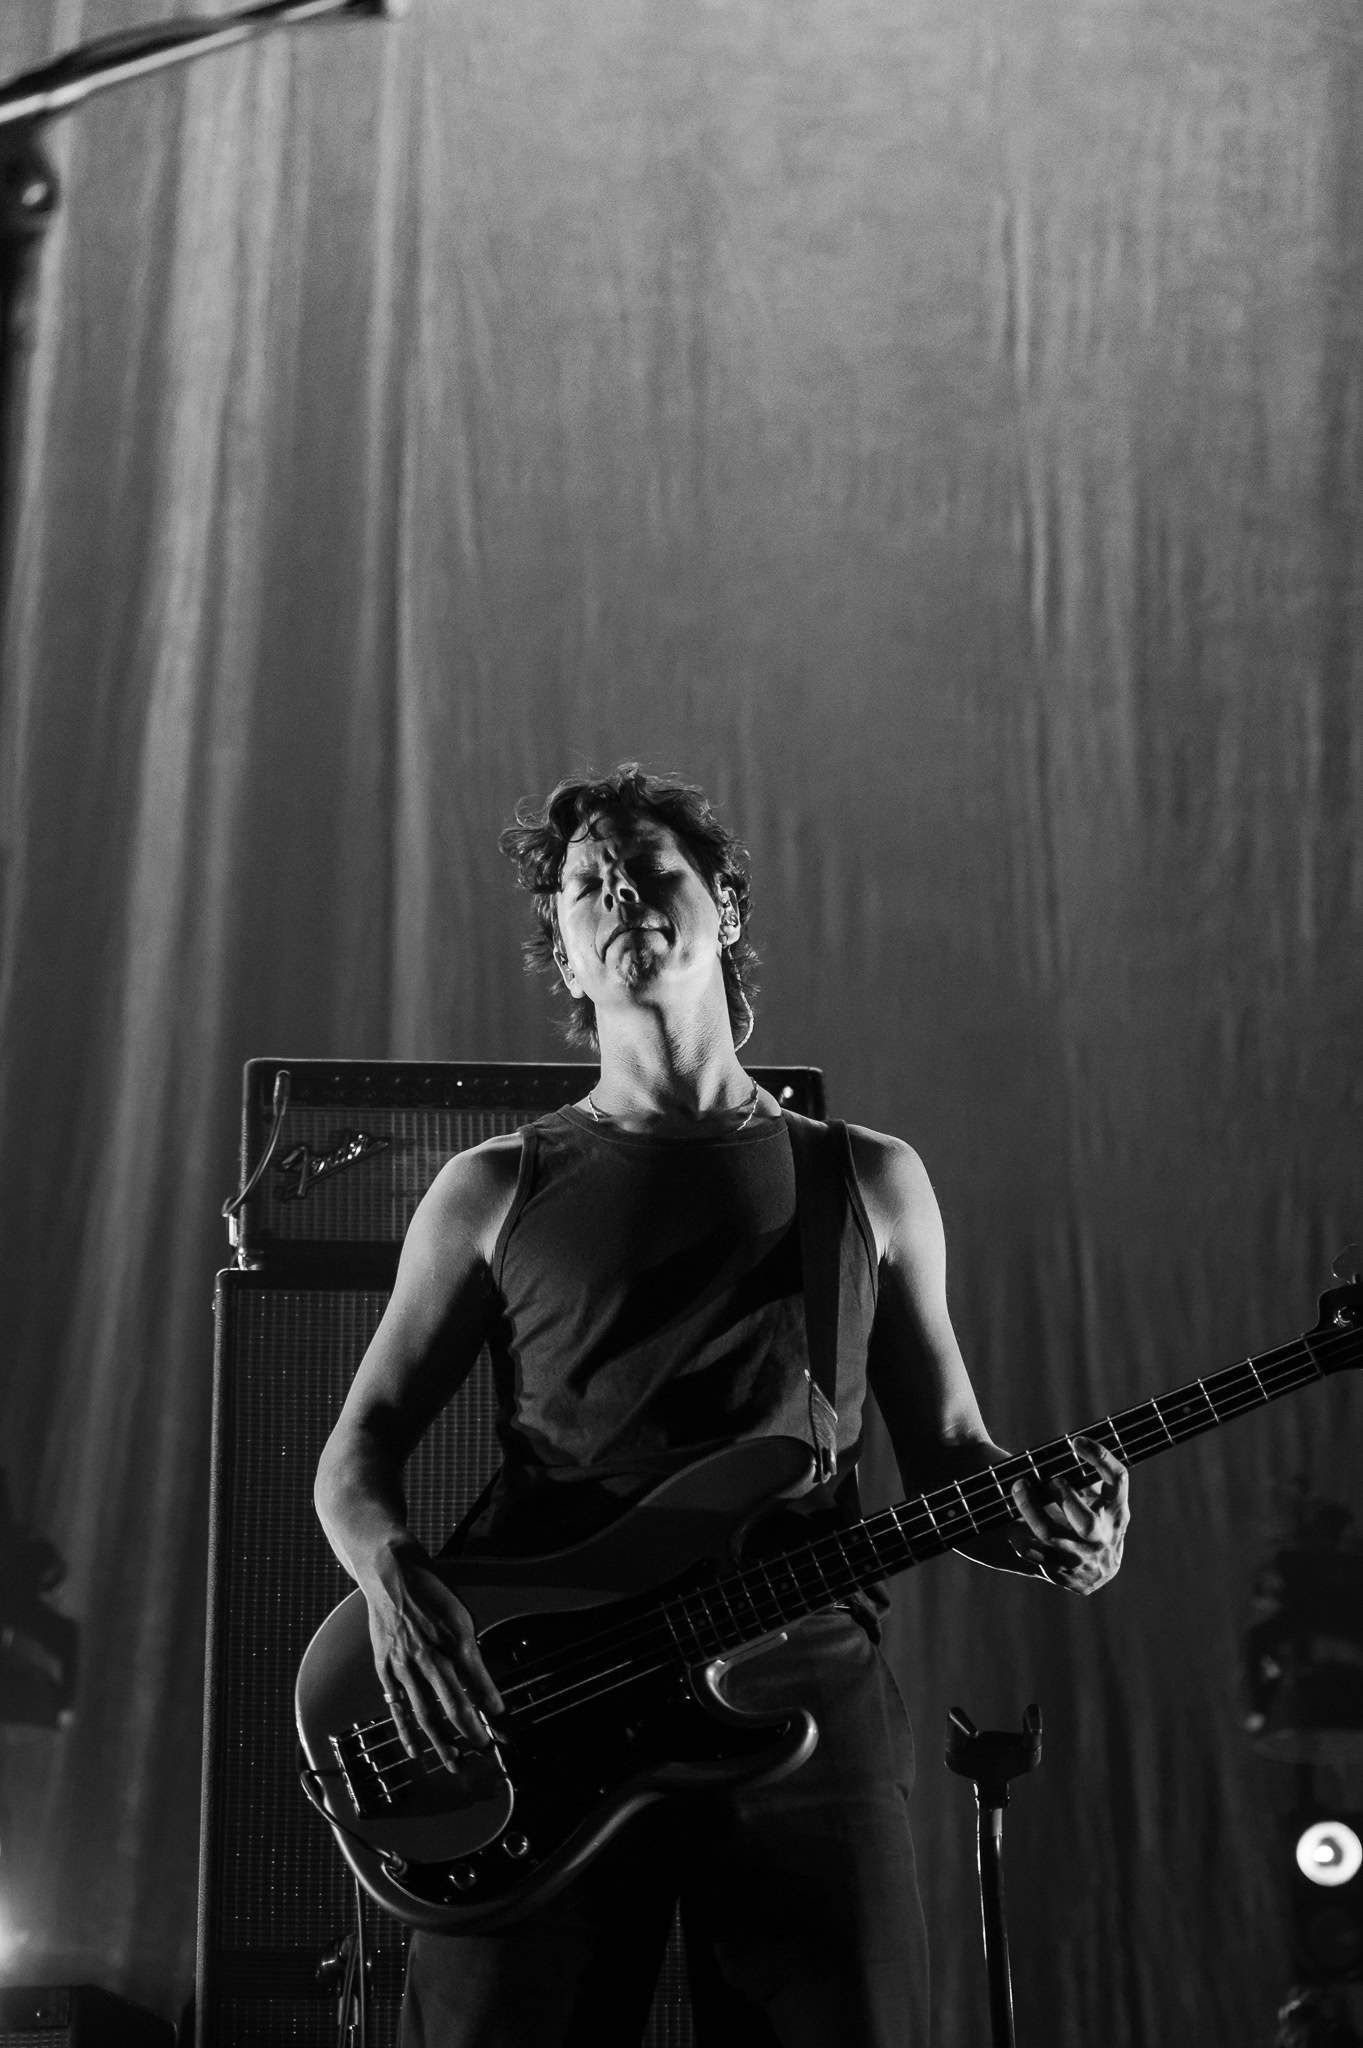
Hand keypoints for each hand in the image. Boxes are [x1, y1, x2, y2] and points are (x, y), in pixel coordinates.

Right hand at [366, 1547, 503, 1766]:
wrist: (391, 1573)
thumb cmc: (431, 1593)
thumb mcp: (461, 1614)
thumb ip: (470, 1651)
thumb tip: (484, 1683)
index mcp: (453, 1638)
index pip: (477, 1681)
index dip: (491, 1703)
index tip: (503, 1723)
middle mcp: (429, 1654)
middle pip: (452, 1702)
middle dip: (470, 1730)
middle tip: (484, 1749)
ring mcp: (404, 1664)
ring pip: (424, 1711)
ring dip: (440, 1740)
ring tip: (454, 1761)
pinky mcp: (385, 1668)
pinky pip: (397, 1705)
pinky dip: (406, 1730)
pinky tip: (416, 1750)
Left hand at [1009, 1437, 1128, 1593]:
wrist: (1100, 1568)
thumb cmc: (1095, 1517)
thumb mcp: (1101, 1499)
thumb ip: (1088, 1479)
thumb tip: (1062, 1450)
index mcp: (1118, 1511)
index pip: (1118, 1479)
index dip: (1100, 1457)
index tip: (1076, 1441)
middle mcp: (1104, 1537)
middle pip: (1086, 1520)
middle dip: (1062, 1496)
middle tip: (1048, 1480)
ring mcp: (1083, 1558)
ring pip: (1049, 1534)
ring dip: (1029, 1508)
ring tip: (1019, 1487)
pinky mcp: (1062, 1574)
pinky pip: (1033, 1552)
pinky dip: (1019, 1536)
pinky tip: (1013, 1524)